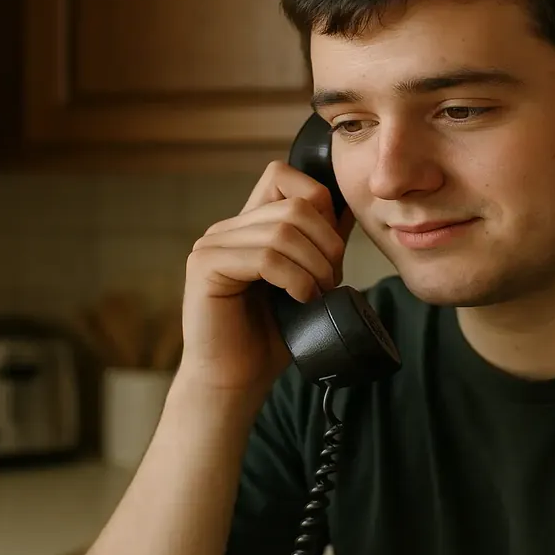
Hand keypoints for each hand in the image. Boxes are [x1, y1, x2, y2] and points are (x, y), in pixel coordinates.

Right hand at [180, 160, 355, 393]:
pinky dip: (295, 278)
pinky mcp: (205, 267)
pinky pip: (264, 258)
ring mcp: (211, 245)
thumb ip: (320, 242)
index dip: (319, 203)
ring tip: (318, 294)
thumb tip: (349, 205)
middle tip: (331, 281)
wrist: (236, 379)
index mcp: (248, 225)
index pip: (283, 175)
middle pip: (293, 205)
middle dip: (327, 243)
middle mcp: (226, 228)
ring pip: (282, 231)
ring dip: (314, 266)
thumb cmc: (271, 334)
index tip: (332, 250)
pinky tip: (301, 299)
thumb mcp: (307, 278)